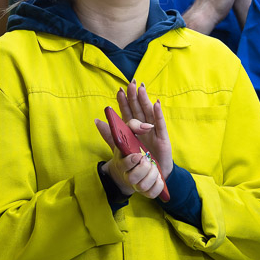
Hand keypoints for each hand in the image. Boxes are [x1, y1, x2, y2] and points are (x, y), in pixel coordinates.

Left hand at [94, 80, 172, 199]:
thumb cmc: (138, 160)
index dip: (124, 101)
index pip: (128, 112)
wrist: (152, 176)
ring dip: (145, 100)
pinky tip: (156, 104)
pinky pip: (160, 124)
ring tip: (141, 89)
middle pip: (138, 108)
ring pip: (148, 113)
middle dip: (134, 96)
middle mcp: (143, 127)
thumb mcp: (120, 147)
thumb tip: (97, 121)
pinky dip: (158, 114)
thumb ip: (109, 135)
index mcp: (133, 128)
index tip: (119, 90)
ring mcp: (153, 131)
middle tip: (130, 83)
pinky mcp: (162, 138)